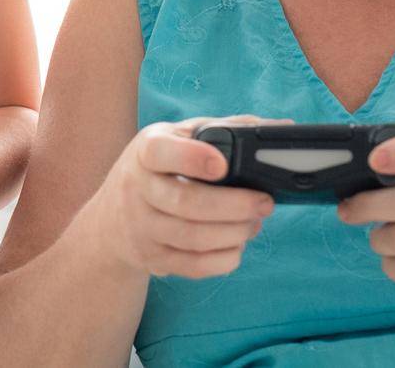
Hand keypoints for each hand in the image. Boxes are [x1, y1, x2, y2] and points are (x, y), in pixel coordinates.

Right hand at [77, 115, 287, 279]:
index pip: (160, 152)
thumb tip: (283, 128)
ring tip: (254, 223)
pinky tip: (237, 245)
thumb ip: (227, 129)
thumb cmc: (159, 168)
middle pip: (187, 203)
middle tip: (265, 203)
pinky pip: (192, 266)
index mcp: (146, 151)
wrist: (111, 219)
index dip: (192, 159)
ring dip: (234, 232)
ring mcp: (142, 228)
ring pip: (193, 238)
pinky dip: (223, 259)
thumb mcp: (179, 138)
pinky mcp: (152, 258)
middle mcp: (138, 189)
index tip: (223, 165)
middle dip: (235, 206)